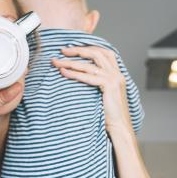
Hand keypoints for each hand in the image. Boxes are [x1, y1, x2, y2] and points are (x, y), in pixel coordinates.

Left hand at [54, 47, 164, 177]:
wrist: (119, 130)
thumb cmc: (108, 117)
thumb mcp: (101, 97)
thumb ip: (94, 84)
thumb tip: (78, 77)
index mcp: (117, 74)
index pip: (103, 51)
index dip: (87, 47)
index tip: (71, 48)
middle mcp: (118, 73)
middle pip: (97, 52)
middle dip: (78, 49)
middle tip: (61, 50)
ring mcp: (115, 79)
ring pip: (91, 63)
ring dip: (72, 60)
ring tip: (57, 62)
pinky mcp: (110, 87)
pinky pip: (90, 76)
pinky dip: (76, 73)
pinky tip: (64, 73)